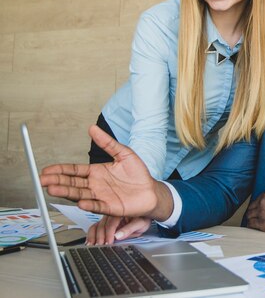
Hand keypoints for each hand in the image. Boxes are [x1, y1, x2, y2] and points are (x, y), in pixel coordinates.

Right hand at [40, 125, 171, 219]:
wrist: (152, 190)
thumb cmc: (138, 173)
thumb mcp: (123, 153)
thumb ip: (107, 142)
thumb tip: (93, 128)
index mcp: (96, 172)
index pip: (74, 170)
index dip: (60, 170)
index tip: (46, 170)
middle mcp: (95, 185)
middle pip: (72, 183)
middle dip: (56, 181)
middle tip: (42, 180)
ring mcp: (101, 196)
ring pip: (79, 194)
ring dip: (66, 192)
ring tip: (53, 189)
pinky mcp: (110, 207)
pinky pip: (97, 205)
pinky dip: (89, 204)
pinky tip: (81, 201)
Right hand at [87, 216, 151, 244]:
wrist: (144, 215)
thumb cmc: (143, 218)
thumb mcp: (141, 224)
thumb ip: (129, 230)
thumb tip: (118, 236)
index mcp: (122, 211)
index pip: (112, 223)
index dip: (109, 234)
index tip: (108, 243)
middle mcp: (113, 213)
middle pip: (102, 225)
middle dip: (100, 237)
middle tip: (101, 246)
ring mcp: (108, 217)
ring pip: (96, 225)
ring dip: (93, 236)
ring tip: (92, 245)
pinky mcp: (105, 222)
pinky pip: (95, 227)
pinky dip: (91, 234)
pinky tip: (89, 241)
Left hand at [246, 190, 264, 234]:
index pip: (257, 200)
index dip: (257, 206)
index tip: (258, 210)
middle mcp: (262, 202)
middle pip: (251, 208)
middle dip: (252, 212)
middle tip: (254, 216)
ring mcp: (261, 213)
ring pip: (249, 216)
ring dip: (251, 219)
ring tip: (253, 222)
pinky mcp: (263, 224)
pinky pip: (251, 224)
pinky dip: (252, 225)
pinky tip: (254, 227)